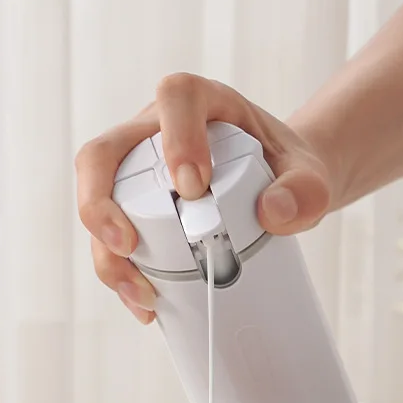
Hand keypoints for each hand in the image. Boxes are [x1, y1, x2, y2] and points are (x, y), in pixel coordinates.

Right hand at [76, 73, 334, 323]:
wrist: (276, 188)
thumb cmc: (283, 171)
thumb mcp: (308, 174)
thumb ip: (306, 189)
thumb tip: (273, 213)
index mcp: (198, 104)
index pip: (174, 98)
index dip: (175, 137)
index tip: (195, 186)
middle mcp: (150, 134)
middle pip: (100, 155)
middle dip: (101, 204)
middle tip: (129, 246)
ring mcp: (132, 174)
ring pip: (94, 204)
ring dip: (107, 254)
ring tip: (143, 295)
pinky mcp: (127, 211)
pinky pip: (108, 241)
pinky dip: (123, 275)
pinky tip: (148, 305)